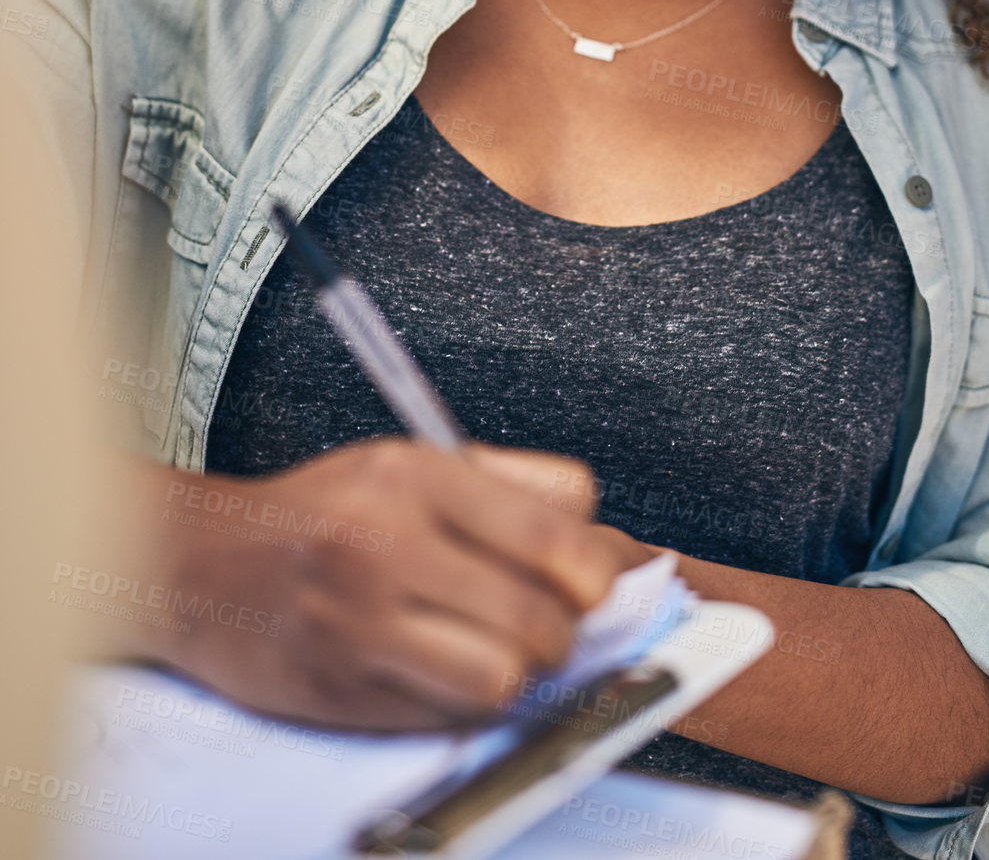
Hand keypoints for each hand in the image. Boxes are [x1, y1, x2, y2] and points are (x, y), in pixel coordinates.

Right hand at [149, 439, 636, 730]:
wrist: (200, 565)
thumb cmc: (321, 511)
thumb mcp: (412, 460)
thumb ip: (513, 485)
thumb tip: (599, 535)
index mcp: (413, 477)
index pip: (551, 536)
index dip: (597, 571)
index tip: (597, 581)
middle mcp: (384, 548)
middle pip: (538, 619)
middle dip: (563, 630)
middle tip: (547, 620)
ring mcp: (360, 627)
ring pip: (502, 680)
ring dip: (517, 673)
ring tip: (497, 648)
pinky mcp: (342, 693)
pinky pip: (449, 717)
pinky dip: (466, 701)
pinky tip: (447, 669)